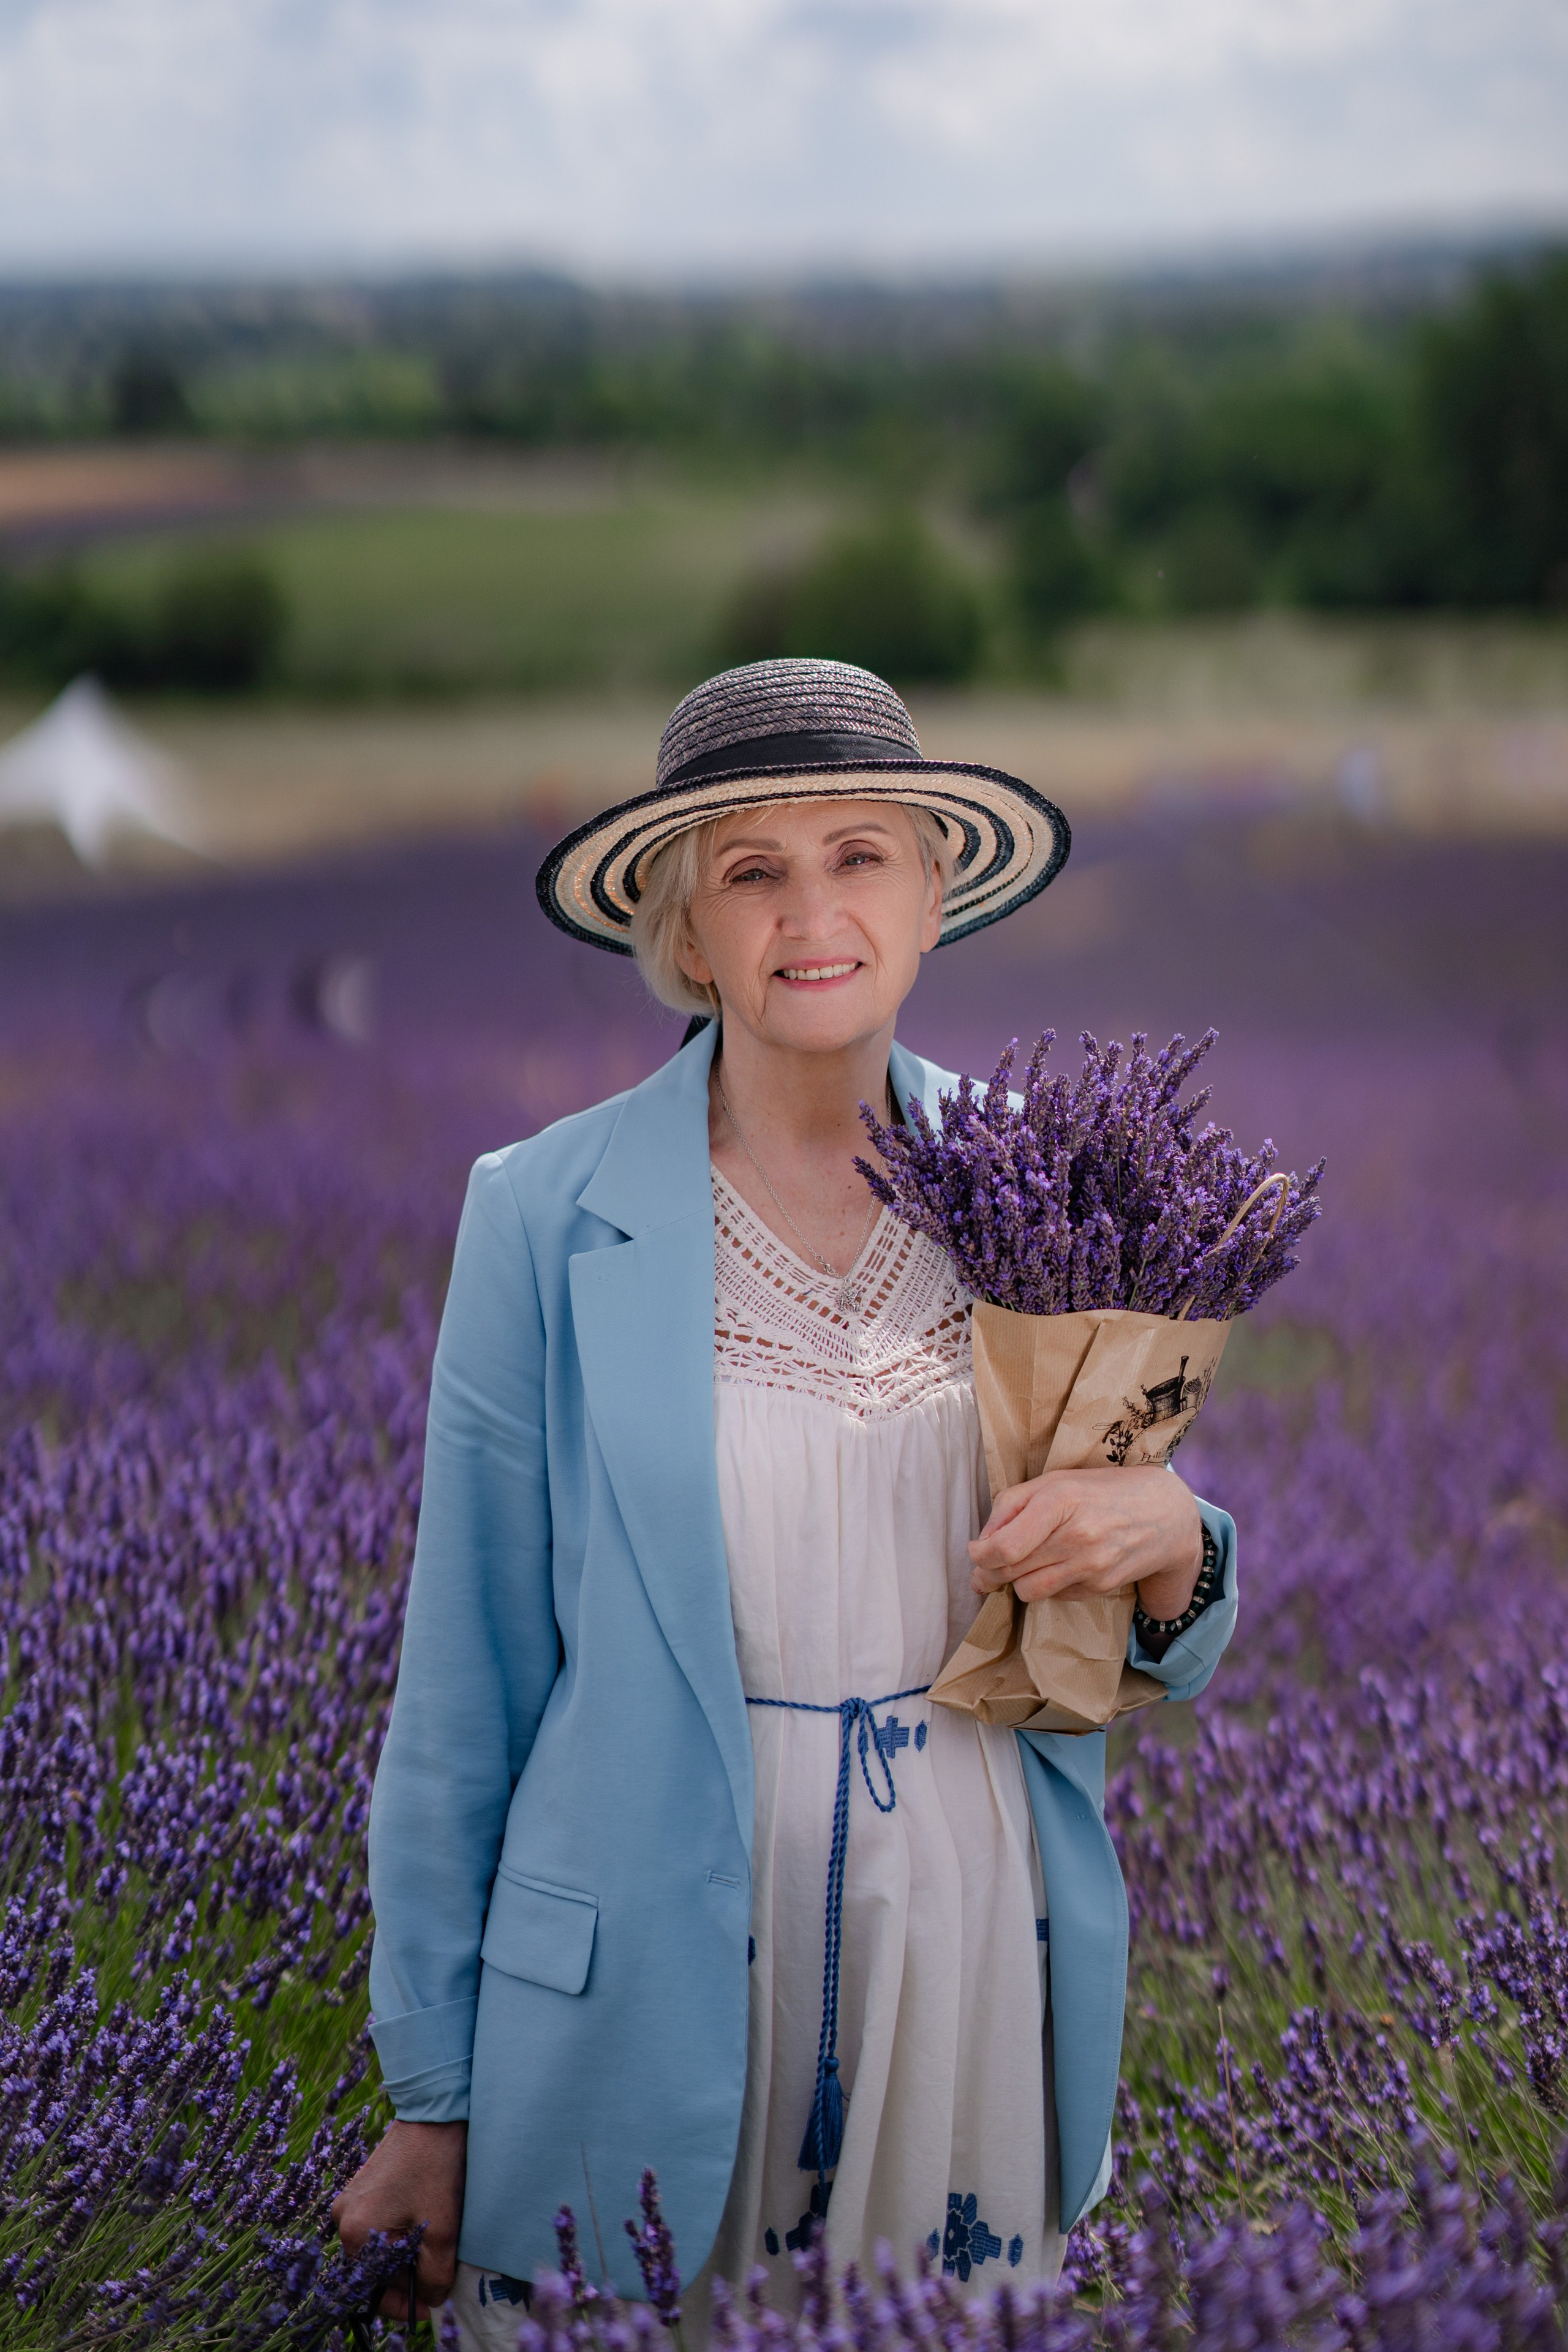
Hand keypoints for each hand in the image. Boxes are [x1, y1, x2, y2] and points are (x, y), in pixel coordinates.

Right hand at [332, 2119, 467, 2321]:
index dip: (403, 2303)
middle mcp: (343, 2217)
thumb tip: (430, 2298)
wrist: (434, 2111)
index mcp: (356, 2232)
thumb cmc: (436, 2168)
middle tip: (436, 2279)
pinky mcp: (363, 2185)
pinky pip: (378, 2223)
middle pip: (374, 2267)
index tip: (430, 2307)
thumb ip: (434, 2276)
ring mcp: (351, 2198)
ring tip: (434, 2249)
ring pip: (378, 2245)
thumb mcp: (441, 2231)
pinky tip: (423, 2224)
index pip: (373, 2288)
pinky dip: (399, 2232)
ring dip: (403, 2254)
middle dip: (404, 2277)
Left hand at [968, 1466, 1203, 1619]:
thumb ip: (1011, 1505)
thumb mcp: (1054, 1481)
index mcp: (1060, 1500)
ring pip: (1028, 1591)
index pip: (1005, 1547)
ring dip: (1015, 1582)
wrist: (1164, 1512)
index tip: (976, 1551)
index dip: (980, 1555)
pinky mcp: (1101, 1587)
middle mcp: (1077, 1537)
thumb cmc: (1100, 1490)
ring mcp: (1091, 1566)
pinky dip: (1046, 1585)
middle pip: (1011, 1571)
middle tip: (984, 1567)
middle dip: (988, 1572)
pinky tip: (1057, 1566)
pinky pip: (1054, 1595)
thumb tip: (983, 1542)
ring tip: (1020, 1566)